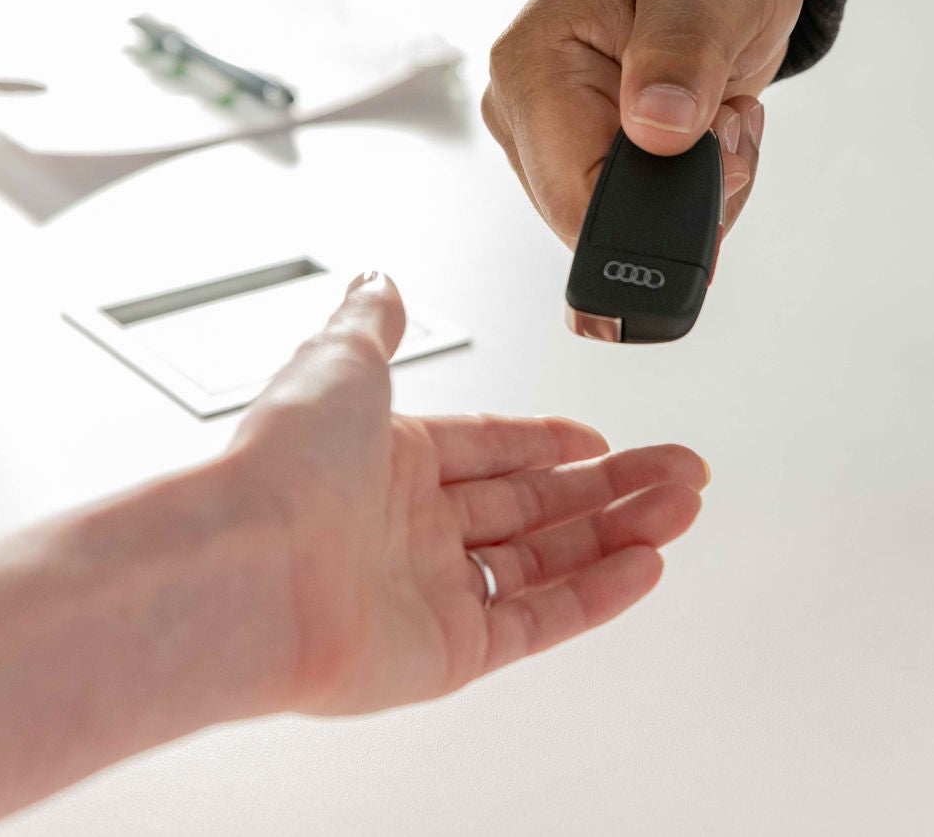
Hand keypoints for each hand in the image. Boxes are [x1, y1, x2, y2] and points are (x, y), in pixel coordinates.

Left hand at [229, 273, 709, 714]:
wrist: (250, 569)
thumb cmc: (281, 466)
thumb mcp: (337, 360)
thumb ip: (372, 323)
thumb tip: (377, 282)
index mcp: (387, 459)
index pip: (491, 449)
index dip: (550, 443)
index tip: (602, 441)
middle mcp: (410, 525)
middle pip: (534, 504)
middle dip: (613, 486)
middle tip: (680, 472)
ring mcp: (432, 590)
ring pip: (548, 559)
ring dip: (621, 533)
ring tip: (683, 508)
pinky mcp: (449, 651)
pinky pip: (540, 619)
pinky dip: (598, 594)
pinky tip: (647, 564)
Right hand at [483, 0, 804, 244]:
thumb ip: (683, 53)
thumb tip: (659, 128)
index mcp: (531, 66)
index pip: (574, 198)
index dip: (660, 201)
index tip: (719, 147)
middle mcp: (528, 111)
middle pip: (603, 219)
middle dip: (688, 188)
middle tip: (727, 114)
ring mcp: (556, 138)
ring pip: (631, 220)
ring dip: (702, 182)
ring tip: (721, 104)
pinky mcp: (591, 151)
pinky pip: (649, 207)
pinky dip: (700, 179)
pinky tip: (711, 120)